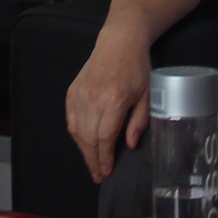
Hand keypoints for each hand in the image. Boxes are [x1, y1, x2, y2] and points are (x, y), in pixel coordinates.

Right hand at [67, 31, 151, 183]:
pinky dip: (76, 135)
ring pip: (77, 130)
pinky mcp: (72, 91)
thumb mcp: (147, 94)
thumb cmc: (137, 68)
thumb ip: (138, 121)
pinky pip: (71, 119)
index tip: (107, 171)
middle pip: (89, 138)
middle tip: (98, 175)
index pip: (105, 137)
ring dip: (83, 150)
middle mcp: (94, 98)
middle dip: (93, 160)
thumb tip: (129, 145)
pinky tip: (83, 144)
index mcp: (114, 99)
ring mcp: (80, 94)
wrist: (119, 43)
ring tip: (92, 163)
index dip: (105, 157)